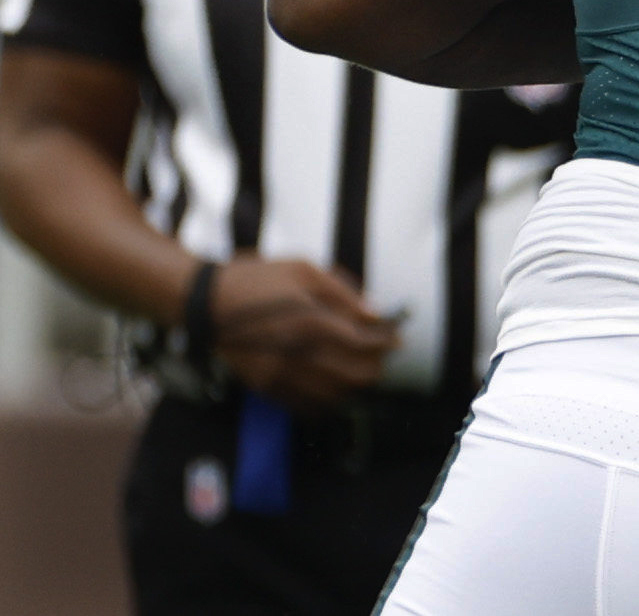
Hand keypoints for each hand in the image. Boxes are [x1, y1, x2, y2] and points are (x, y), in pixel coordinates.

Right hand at [208, 256, 397, 409]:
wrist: (205, 303)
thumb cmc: (257, 279)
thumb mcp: (304, 269)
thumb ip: (344, 291)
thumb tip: (376, 311)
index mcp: (308, 320)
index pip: (362, 342)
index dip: (386, 342)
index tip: (398, 339)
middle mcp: (295, 352)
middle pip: (353, 374)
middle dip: (375, 366)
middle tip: (383, 355)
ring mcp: (278, 374)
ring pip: (333, 394)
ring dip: (355, 385)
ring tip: (363, 370)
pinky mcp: (265, 386)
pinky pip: (306, 405)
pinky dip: (328, 400)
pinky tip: (336, 387)